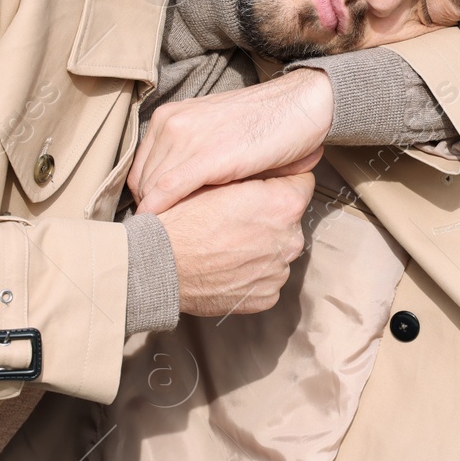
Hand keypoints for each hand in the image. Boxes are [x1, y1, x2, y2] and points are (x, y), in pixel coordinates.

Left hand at [128, 69, 333, 214]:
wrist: (300, 107)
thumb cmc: (264, 125)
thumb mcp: (215, 133)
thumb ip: (191, 153)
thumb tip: (175, 192)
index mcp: (171, 117)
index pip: (140, 168)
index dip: (146, 197)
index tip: (158, 217)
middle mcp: (171, 123)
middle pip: (142, 180)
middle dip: (150, 208)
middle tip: (163, 232)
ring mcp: (187, 137)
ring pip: (152, 187)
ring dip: (158, 214)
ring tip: (169, 236)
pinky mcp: (207, 155)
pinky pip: (169, 188)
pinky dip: (161, 209)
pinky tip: (165, 226)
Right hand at [154, 163, 318, 316]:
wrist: (157, 264)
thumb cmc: (183, 218)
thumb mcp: (218, 178)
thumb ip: (253, 172)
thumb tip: (268, 164)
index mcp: (285, 204)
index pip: (302, 182)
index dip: (279, 180)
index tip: (262, 185)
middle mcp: (291, 240)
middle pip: (289, 220)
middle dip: (268, 217)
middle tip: (234, 218)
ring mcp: (278, 271)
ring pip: (276, 252)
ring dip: (259, 247)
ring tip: (225, 244)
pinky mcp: (265, 297)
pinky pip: (264, 279)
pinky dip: (250, 274)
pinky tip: (225, 266)